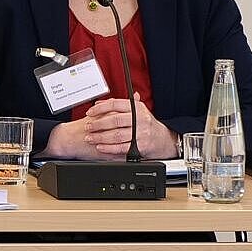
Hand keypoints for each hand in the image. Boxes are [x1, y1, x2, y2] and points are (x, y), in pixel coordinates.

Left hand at [51, 99, 172, 159]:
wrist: (163, 139)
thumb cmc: (145, 123)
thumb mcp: (136, 110)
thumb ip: (118, 106)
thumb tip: (99, 102)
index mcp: (137, 108)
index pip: (115, 104)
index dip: (100, 108)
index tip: (90, 112)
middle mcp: (140, 119)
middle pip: (114, 120)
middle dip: (98, 124)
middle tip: (88, 127)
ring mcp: (141, 133)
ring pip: (117, 135)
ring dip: (101, 137)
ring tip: (90, 137)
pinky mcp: (141, 146)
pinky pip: (122, 147)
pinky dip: (109, 148)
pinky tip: (100, 147)